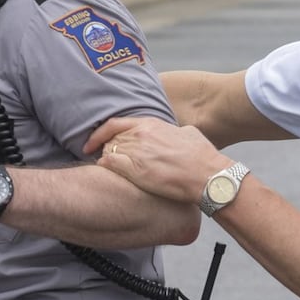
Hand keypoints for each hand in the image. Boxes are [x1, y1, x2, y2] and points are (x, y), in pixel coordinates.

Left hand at [87, 117, 230, 203]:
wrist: (208, 175)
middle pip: (110, 139)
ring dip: (105, 159)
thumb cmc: (202, 156)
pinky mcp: (137, 171)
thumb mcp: (188, 133)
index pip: (115, 124)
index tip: (92, 141)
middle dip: (104, 149)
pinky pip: (110, 165)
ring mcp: (137, 153)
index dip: (99, 133)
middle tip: (103, 159)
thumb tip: (174, 133)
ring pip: (108, 152)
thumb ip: (173, 131)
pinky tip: (105, 172)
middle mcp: (141, 135)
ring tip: (111, 169)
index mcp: (151, 124)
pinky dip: (104, 167)